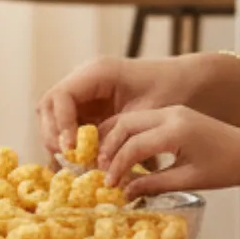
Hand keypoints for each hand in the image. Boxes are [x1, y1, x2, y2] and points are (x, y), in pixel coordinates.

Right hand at [37, 57, 216, 163]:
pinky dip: (72, 143)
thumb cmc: (173, 91)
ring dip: (59, 140)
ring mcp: (87, 92)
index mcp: (99, 72)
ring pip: (55, 116)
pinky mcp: (92, 106)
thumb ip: (125, 137)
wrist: (189, 81)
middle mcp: (87, 79)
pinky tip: (81, 162)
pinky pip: (70, 124)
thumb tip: (98, 166)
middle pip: (50, 106)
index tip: (70, 149)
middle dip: (53, 134)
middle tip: (67, 160)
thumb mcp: (151, 114)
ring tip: (73, 165)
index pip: (61, 97)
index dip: (60, 124)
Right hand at [98, 106, 239, 196]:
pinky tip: (125, 153)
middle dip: (108, 147)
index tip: (110, 185)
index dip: (117, 166)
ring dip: (116, 138)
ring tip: (107, 162)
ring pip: (131, 119)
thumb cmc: (226, 169)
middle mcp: (171, 113)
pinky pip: (143, 120)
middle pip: (124, 124)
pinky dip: (129, 134)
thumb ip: (155, 185)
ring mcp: (172, 110)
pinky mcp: (175, 113)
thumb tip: (126, 193)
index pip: (133, 146)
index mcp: (175, 130)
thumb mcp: (189, 180)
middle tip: (99, 170)